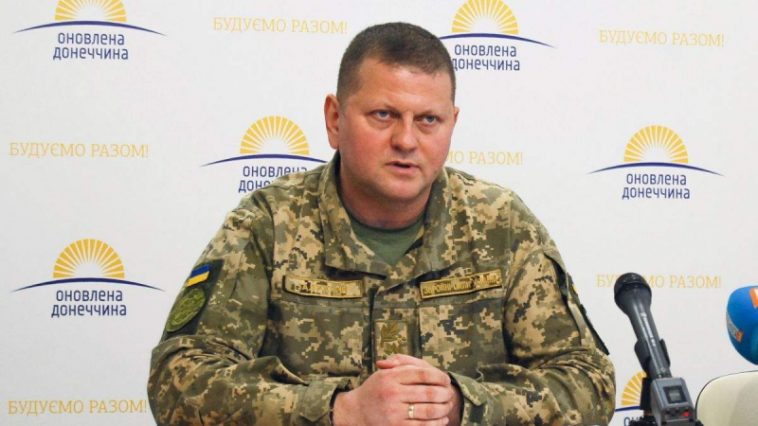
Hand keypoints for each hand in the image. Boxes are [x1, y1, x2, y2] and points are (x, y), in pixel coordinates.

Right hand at [332, 354, 459, 424]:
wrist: (356, 411)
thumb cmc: (375, 390)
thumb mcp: (384, 373)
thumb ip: (402, 365)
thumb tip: (428, 368)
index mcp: (390, 376)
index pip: (422, 373)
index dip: (438, 376)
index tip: (446, 379)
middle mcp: (392, 393)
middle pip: (428, 392)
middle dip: (444, 393)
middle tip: (450, 394)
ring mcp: (394, 412)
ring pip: (428, 410)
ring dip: (443, 408)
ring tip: (448, 406)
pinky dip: (436, 423)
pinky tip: (442, 419)